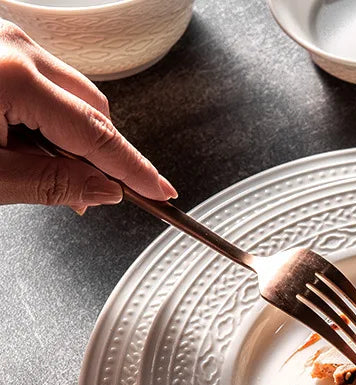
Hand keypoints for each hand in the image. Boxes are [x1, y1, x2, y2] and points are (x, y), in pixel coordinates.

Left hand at [0, 21, 175, 210]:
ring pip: (73, 95)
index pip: (96, 134)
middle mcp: (13, 47)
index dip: (133, 168)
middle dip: (101, 154)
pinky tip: (27, 141)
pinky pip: (45, 81)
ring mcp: (5, 41)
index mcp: (12, 76)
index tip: (160, 191)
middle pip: (93, 108)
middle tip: (90, 194)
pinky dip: (50, 117)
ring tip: (42, 169)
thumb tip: (105, 190)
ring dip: (73, 137)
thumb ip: (50, 184)